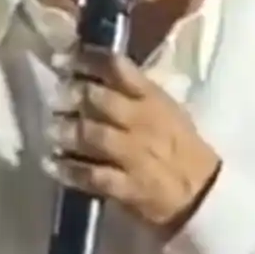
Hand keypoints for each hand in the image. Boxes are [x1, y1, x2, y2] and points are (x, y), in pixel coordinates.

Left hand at [44, 51, 220, 235]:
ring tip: (53, 131)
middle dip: (72, 94)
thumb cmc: (180, 146)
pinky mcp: (126, 186)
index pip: (116, 68)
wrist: (202, 193)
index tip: (62, 60)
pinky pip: (91, 176)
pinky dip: (68, 170)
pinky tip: (52, 165)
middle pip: (99, 99)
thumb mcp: (165, 109)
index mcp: (153, 98)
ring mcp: (133, 155)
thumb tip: (93, 75)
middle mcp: (141, 122)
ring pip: (92, 135)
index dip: (85, 60)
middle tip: (57, 97)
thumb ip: (134, 92)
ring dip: (67, 131)